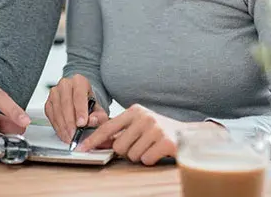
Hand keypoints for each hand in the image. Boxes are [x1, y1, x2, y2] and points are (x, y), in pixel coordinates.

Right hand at [44, 74, 109, 142]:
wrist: (80, 100)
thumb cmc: (89, 103)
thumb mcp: (99, 109)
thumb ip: (99, 116)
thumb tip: (92, 120)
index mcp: (79, 81)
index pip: (79, 95)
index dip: (80, 111)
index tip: (82, 124)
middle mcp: (65, 84)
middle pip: (66, 104)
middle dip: (70, 122)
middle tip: (74, 134)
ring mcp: (55, 93)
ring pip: (57, 111)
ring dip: (63, 126)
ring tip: (70, 137)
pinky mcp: (48, 102)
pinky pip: (51, 116)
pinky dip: (57, 127)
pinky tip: (63, 134)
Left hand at [76, 104, 224, 165]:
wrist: (188, 134)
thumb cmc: (159, 131)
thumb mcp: (139, 124)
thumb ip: (120, 131)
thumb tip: (98, 142)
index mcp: (134, 111)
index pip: (108, 127)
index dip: (93, 140)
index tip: (82, 148)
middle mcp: (144, 117)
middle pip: (119, 146)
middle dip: (127, 152)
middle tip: (141, 145)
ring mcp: (156, 128)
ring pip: (132, 155)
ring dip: (140, 156)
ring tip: (151, 147)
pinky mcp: (166, 142)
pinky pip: (146, 159)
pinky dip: (151, 159)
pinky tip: (158, 152)